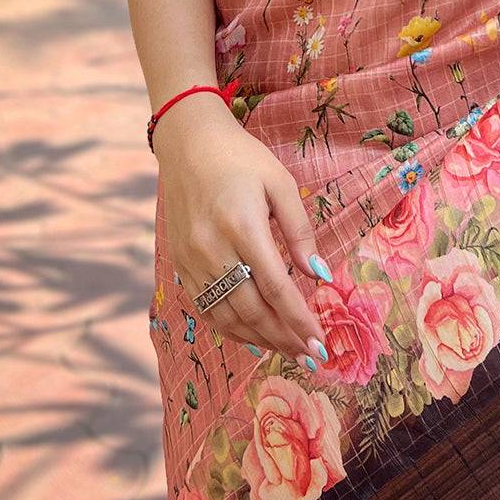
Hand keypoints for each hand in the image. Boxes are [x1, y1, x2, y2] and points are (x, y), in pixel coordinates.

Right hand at [155, 94, 331, 366]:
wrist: (188, 143)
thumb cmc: (241, 158)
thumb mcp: (280, 182)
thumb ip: (299, 230)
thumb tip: (318, 274)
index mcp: (242, 225)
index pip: (275, 286)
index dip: (298, 319)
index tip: (319, 342)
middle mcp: (212, 249)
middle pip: (251, 309)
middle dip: (284, 337)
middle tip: (311, 356)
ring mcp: (191, 260)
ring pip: (226, 316)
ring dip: (260, 339)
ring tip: (288, 350)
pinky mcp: (180, 264)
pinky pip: (206, 308)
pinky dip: (231, 328)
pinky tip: (253, 334)